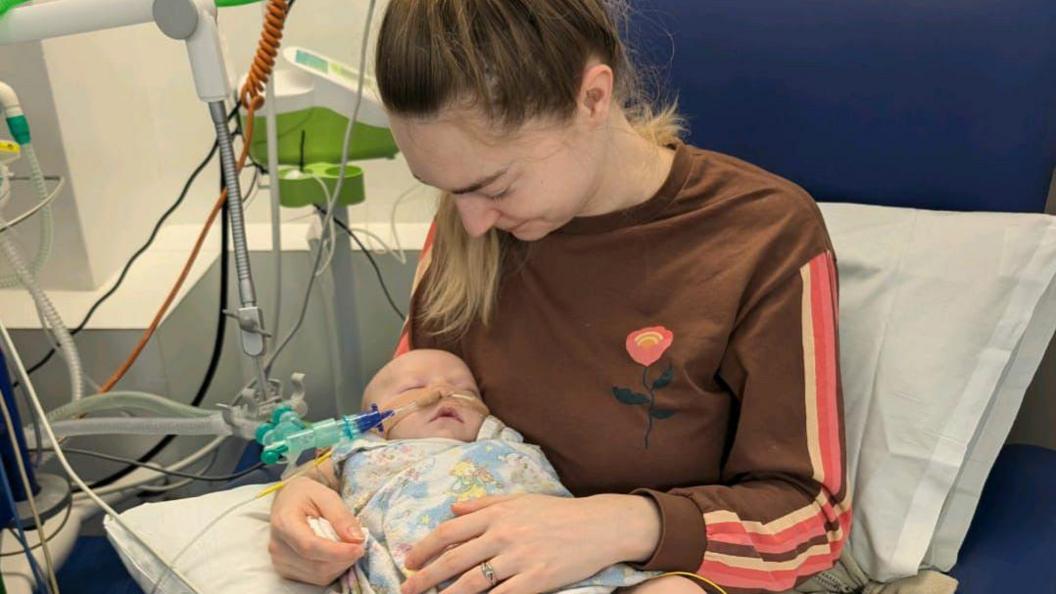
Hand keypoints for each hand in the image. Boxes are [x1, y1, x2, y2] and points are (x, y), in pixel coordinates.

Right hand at [268, 475, 365, 584]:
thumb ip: (341, 516)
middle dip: (344, 558)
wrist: (289, 500)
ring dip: (341, 564)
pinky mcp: (286, 571)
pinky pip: (316, 578)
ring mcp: (280, 561)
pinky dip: (333, 568)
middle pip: (317, 565)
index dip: (337, 552)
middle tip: (358, 542)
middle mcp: (278, 546)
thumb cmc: (307, 495)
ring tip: (346, 545)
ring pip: (319, 575)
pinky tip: (335, 553)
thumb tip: (357, 539)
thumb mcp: (326, 495)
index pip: (310, 546)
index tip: (359, 547)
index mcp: (284, 522)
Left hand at [400, 493, 660, 593]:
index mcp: (497, 513)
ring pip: (472, 582)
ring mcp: (519, 558)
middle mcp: (503, 534)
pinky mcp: (537, 578)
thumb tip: (453, 508)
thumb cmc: (559, 512)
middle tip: (407, 589)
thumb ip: (484, 504)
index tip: (410, 561)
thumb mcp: (520, 499)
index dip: (425, 547)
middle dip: (426, 577)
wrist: (599, 525)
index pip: (450, 531)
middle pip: (454, 559)